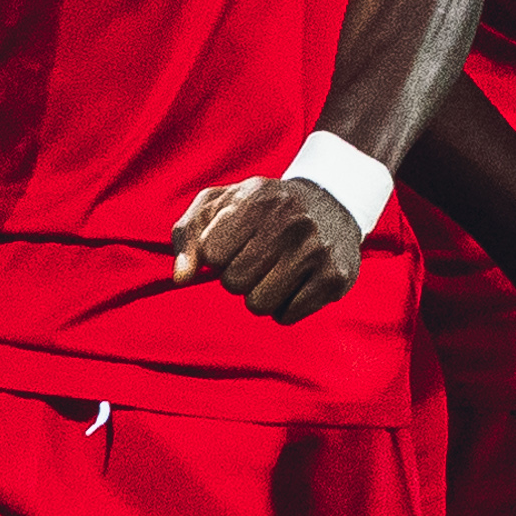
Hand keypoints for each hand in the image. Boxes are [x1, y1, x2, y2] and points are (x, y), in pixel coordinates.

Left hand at [170, 172, 364, 321]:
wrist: (331, 204)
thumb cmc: (261, 208)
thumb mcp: (219, 205)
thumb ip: (188, 236)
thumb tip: (181, 278)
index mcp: (257, 198)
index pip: (212, 254)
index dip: (217, 254)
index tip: (234, 242)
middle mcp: (290, 222)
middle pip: (234, 282)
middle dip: (238, 276)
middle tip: (258, 257)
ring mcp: (316, 251)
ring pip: (259, 304)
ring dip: (259, 295)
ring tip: (275, 271)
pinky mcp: (335, 278)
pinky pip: (286, 316)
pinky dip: (284, 307)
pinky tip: (296, 282)